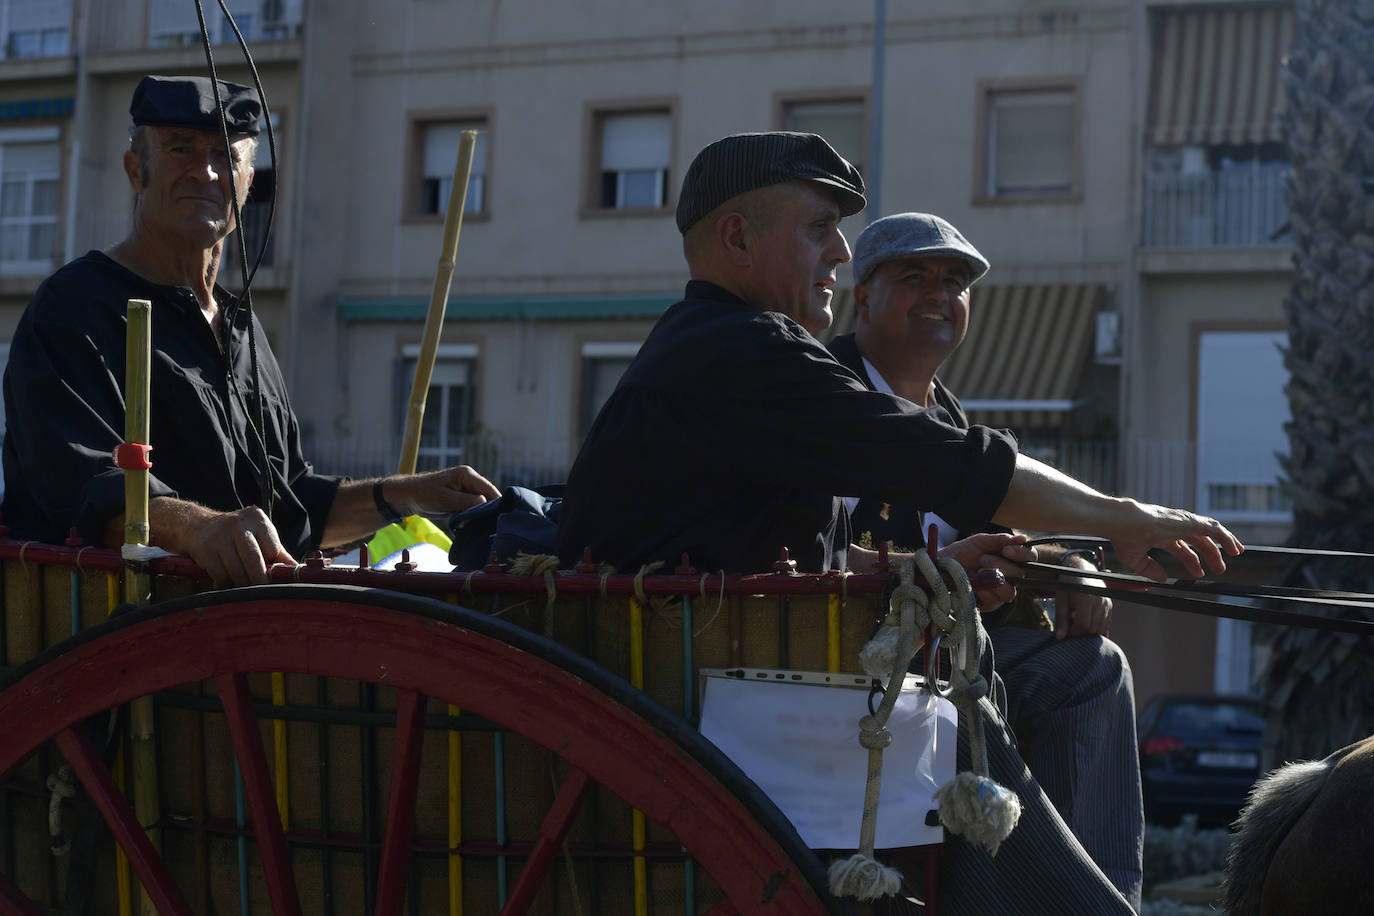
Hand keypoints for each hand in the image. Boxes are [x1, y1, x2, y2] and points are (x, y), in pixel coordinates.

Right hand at [185, 506, 296, 586]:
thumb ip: (279, 553)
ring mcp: (219, 535)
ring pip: (236, 570)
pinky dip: (226, 585)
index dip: (274, 567)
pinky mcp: (204, 549)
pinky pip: (220, 575)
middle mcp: (238, 524)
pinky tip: (228, 585)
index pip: (273, 548)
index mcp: (257, 519)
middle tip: (264, 595)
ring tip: (246, 591)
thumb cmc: (236, 535)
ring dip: (242, 585)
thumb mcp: (259, 536)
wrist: (197, 525)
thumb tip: (298, 572)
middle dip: (260, 580)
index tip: (276, 581)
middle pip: (254, 559)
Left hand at [388, 465, 500, 516]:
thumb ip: (466, 502)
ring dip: (480, 514)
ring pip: (482, 503)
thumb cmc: (424, 495)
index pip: (489, 488)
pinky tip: (471, 523)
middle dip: (488, 509)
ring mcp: (466, 489)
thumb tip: (486, 503)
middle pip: (488, 496)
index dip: (496, 502)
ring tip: (480, 525)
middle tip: (489, 525)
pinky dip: (473, 515)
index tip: (499, 517)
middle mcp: (469, 479)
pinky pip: (473, 507)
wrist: (408, 496)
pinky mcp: (462, 497)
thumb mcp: (445, 499)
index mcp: (467, 474)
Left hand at [939, 532, 1034, 610]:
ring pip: (1009, 592)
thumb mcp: (978, 542)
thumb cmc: (961, 553)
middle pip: (1020, 575)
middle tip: (983, 559)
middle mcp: (1009, 576)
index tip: (1006, 551)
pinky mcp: (988, 604)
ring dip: (991, 580)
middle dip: (1001, 565)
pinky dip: (981, 592)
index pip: (1030, 557)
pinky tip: (971, 583)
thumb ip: (999, 540)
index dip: (1022, 554)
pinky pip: (993, 602)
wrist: (940, 567)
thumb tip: (1022, 538)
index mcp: (1010, 559)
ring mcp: (999, 592)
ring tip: (976, 572)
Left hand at [1054, 575, 1112, 637]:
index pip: (1082, 624)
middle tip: (1072, 627)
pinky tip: (1088, 623)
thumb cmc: (1067, 585)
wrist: (1079, 570)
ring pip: (1101, 627)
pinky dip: (1098, 627)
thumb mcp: (1060, 600)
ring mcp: (1106, 602)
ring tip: (1079, 623)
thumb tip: (1060, 637)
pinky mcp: (1110, 604)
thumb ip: (1061, 619)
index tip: (1067, 630)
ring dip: (1090, 631)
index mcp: (1085, 598)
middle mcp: (1099, 601)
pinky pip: (1106, 623)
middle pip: (1092, 628)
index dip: (1073, 631)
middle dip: (1081, 632)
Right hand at [1106, 499, 1242, 580]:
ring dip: (1223, 542)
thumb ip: (1150, 569)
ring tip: (1235, 553)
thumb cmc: (1123, 537)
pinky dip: (1226, 538)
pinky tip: (1234, 548)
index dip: (1191, 561)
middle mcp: (1173, 527)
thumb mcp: (1136, 559)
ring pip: (1209, 532)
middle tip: (1219, 568)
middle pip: (1198, 540)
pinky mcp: (1190, 522)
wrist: (1123, 523)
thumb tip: (1163, 579)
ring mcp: (1182, 523)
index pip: (1182, 547)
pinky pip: (1214, 530)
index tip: (1198, 573)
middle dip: (1209, 554)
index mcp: (1161, 534)